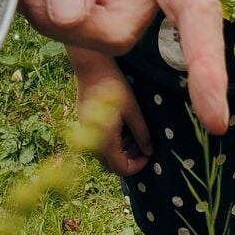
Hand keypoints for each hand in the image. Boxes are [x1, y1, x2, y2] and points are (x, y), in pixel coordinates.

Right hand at [69, 49, 151, 176]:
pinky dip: (113, 141)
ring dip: (122, 150)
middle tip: (145, 145)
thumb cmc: (114, 86)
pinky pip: (100, 142)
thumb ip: (141, 133)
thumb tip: (149, 150)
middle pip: (112, 164)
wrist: (91, 66)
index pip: (121, 169)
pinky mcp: (84, 124)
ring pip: (106, 154)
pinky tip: (124, 127)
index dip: (138, 166)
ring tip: (137, 135)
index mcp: (104, 141)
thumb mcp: (133, 110)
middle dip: (131, 159)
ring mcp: (85, 133)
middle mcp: (91, 141)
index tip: (149, 155)